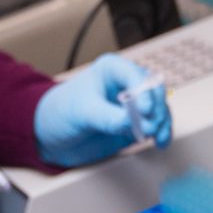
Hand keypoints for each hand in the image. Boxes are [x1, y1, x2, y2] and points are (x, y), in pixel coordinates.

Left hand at [34, 53, 169, 166]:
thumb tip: (132, 122)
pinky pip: (155, 125)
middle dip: (156, 108)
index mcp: (111, 70)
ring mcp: (132, 106)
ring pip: (158, 108)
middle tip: (151, 124)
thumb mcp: (82, 112)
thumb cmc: (60, 112)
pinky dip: (160, 133)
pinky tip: (159, 141)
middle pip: (153, 91)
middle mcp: (125, 85)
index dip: (144, 91)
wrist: (50, 135)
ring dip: (162, 122)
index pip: (135, 75)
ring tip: (157, 135)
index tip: (144, 109)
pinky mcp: (134, 124)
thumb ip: (108, 117)